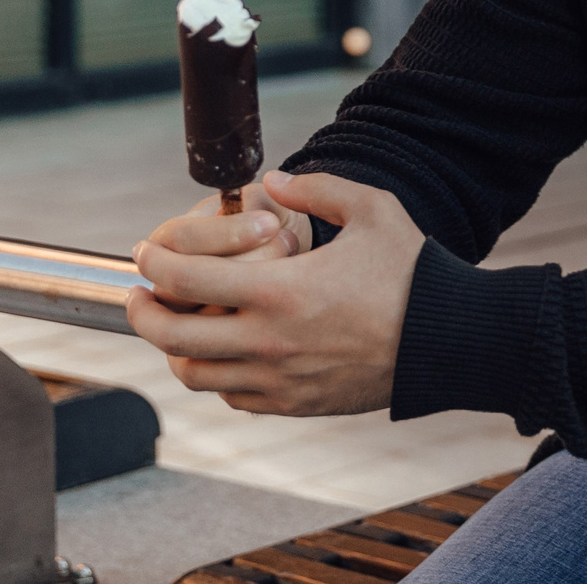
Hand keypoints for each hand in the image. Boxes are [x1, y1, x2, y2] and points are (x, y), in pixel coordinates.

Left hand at [125, 171, 422, 415]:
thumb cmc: (411, 271)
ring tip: (178, 326)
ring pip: (195, 375)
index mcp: (279, 290)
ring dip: (175, 350)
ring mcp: (278, 379)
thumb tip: (270, 183)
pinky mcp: (294, 404)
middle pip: (172, 338)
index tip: (146, 252)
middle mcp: (268, 341)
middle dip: (143, 313)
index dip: (154, 263)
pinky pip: (232, 396)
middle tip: (140, 295)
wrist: (446, 339)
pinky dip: (216, 376)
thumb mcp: (372, 210)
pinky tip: (225, 353)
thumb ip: (316, 189)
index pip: (186, 279)